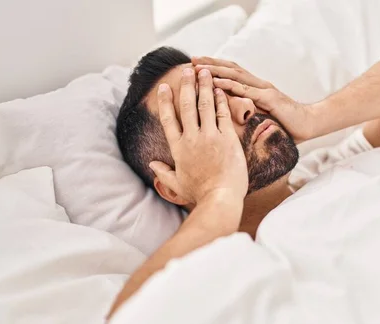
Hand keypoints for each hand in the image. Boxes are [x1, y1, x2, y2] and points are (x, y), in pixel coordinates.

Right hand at [150, 68, 248, 204]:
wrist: (219, 198)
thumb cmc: (199, 194)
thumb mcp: (177, 184)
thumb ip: (163, 172)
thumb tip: (152, 166)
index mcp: (178, 148)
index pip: (168, 119)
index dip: (165, 101)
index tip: (164, 87)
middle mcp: (192, 138)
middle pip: (186, 105)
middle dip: (186, 85)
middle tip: (187, 69)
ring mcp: (210, 136)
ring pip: (205, 104)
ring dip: (204, 85)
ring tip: (204, 71)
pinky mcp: (227, 138)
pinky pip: (223, 114)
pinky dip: (220, 100)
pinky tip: (219, 89)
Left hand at [192, 56, 316, 142]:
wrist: (310, 124)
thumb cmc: (288, 124)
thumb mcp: (264, 119)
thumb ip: (251, 115)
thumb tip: (234, 121)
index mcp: (257, 90)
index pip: (232, 74)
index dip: (214, 69)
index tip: (196, 67)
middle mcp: (259, 85)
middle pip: (230, 70)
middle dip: (210, 64)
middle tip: (191, 61)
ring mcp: (264, 90)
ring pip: (235, 76)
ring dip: (215, 70)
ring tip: (199, 67)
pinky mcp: (269, 99)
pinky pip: (246, 91)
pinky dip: (230, 85)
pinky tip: (217, 82)